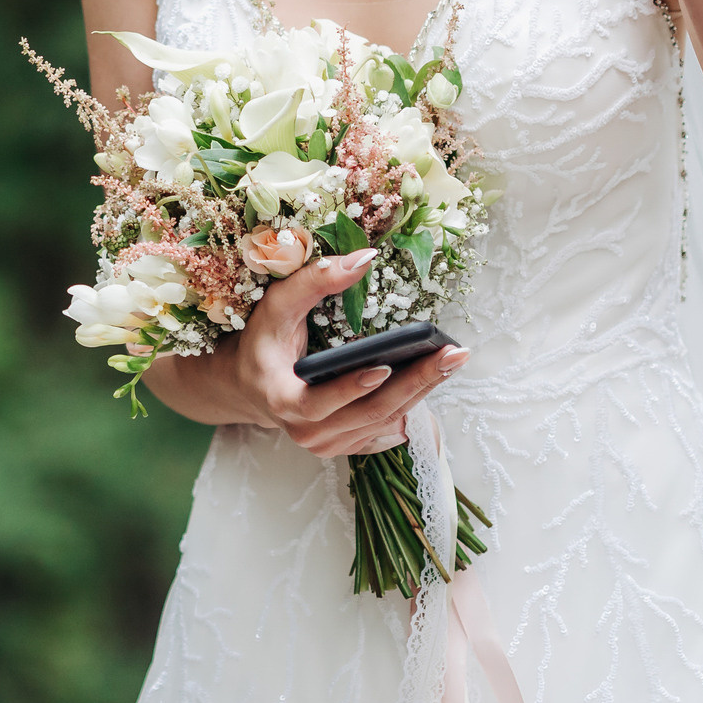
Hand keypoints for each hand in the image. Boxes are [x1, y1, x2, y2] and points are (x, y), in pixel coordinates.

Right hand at [167, 250, 467, 457]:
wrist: (252, 383)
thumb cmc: (264, 340)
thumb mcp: (278, 305)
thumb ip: (315, 280)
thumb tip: (366, 257)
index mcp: (282, 401)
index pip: (318, 403)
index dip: (350, 388)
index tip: (384, 368)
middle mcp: (305, 432)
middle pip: (367, 413)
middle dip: (413, 384)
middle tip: (450, 355)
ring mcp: (327, 444)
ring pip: (383, 422)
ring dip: (421, 392)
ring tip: (450, 362)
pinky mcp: (345, 445)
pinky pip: (386, 430)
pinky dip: (412, 405)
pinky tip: (434, 381)